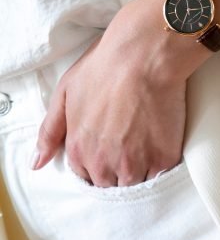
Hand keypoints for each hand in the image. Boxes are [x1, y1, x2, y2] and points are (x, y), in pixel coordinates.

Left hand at [31, 0, 210, 186]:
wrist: (143, 56)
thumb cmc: (104, 67)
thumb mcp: (65, 92)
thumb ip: (50, 131)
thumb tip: (37, 162)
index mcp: (79, 150)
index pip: (87, 176)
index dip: (98, 162)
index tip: (110, 147)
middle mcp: (105, 164)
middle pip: (111, 183)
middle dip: (118, 169)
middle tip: (130, 143)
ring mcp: (136, 164)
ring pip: (136, 183)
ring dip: (140, 169)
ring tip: (147, 142)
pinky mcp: (163, 158)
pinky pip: (162, 174)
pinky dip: (162, 163)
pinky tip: (161, 140)